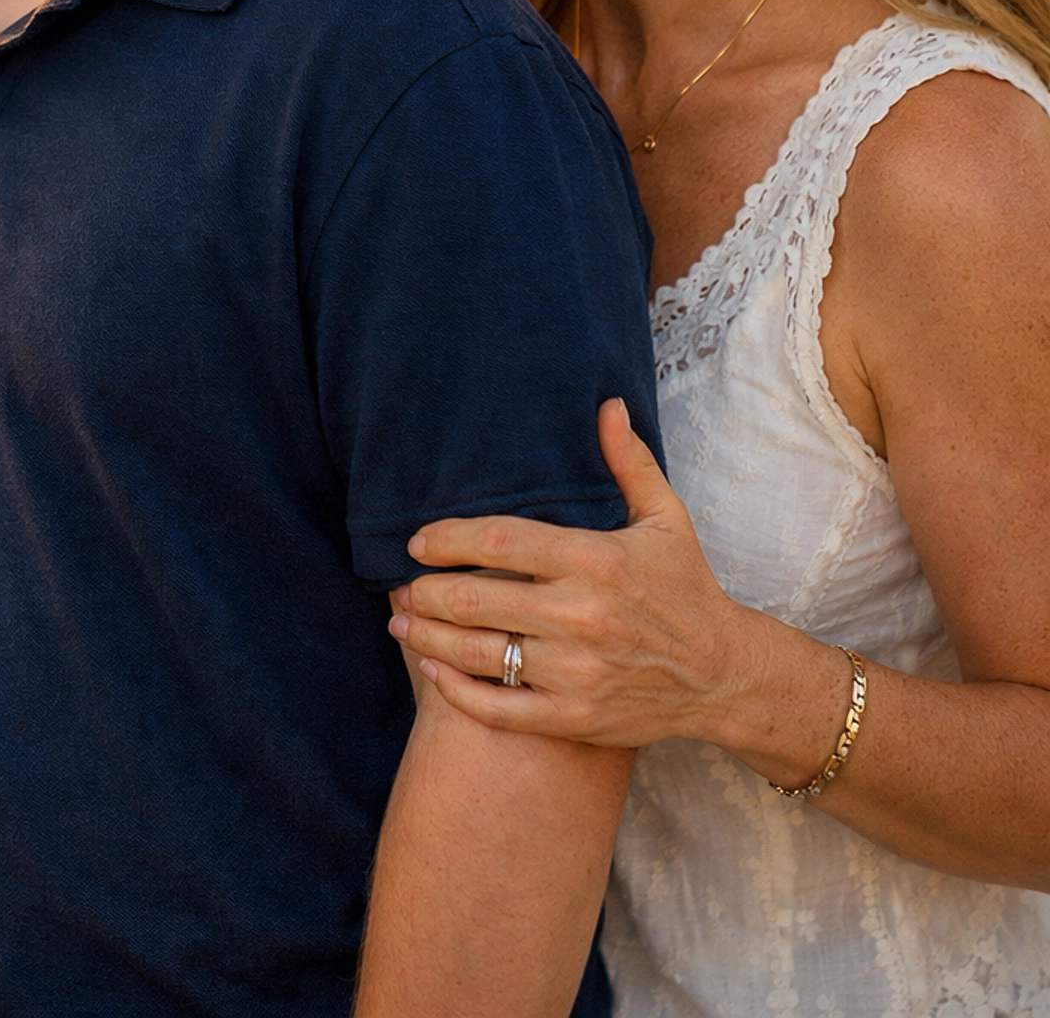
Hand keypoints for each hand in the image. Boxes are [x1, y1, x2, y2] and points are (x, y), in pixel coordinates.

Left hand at [388, 399, 759, 746]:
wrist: (724, 675)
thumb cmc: (687, 588)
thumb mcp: (666, 518)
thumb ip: (629, 462)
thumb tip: (608, 405)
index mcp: (596, 560)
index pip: (501, 542)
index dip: (450, 539)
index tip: (419, 541)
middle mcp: (582, 616)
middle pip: (479, 600)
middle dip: (427, 591)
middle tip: (400, 584)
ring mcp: (577, 672)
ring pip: (481, 655)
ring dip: (429, 637)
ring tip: (399, 621)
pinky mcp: (576, 717)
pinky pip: (500, 709)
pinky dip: (458, 691)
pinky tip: (433, 670)